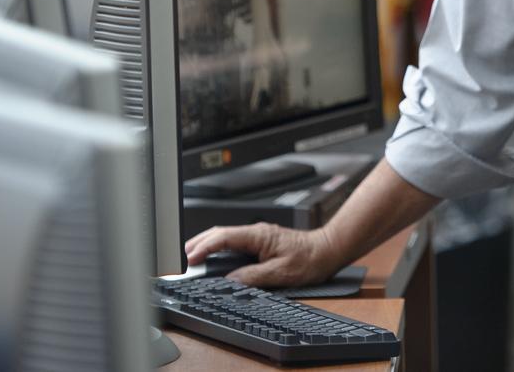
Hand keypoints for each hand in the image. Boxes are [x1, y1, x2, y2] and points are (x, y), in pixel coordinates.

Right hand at [184, 222, 343, 287]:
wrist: (328, 250)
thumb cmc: (310, 259)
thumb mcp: (281, 274)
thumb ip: (253, 277)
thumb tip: (231, 281)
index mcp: (259, 236)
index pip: (224, 237)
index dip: (205, 246)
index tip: (191, 257)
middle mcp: (257, 232)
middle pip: (221, 233)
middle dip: (201, 242)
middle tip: (185, 256)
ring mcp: (259, 236)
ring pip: (227, 236)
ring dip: (209, 244)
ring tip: (195, 256)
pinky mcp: (262, 241)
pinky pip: (235, 241)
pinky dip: (221, 248)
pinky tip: (216, 257)